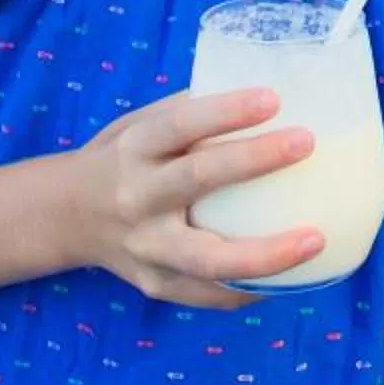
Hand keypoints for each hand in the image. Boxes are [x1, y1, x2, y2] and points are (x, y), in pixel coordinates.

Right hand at [66, 89, 327, 308]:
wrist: (66, 216)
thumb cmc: (124, 158)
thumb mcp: (141, 123)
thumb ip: (191, 110)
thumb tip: (270, 90)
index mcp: (134, 149)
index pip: (180, 124)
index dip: (225, 111)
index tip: (274, 98)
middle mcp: (136, 198)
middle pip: (195, 180)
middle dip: (254, 160)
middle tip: (306, 143)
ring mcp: (145, 248)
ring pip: (208, 259)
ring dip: (266, 254)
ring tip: (317, 239)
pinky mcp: (156, 284)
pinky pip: (210, 294)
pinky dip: (252, 288)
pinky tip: (293, 278)